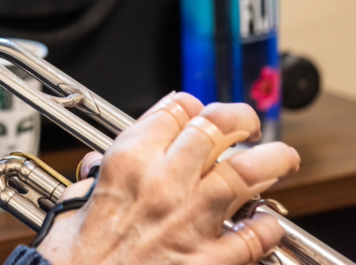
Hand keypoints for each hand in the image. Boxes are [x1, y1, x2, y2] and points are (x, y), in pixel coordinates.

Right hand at [36, 93, 300, 264]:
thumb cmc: (75, 258)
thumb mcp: (73, 203)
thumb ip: (94, 180)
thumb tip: (98, 169)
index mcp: (127, 162)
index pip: (175, 109)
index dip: (193, 106)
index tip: (199, 113)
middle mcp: (162, 183)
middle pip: (217, 128)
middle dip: (240, 120)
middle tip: (249, 126)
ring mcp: (188, 220)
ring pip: (246, 174)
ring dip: (271, 161)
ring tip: (282, 158)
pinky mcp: (206, 261)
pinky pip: (253, 235)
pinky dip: (268, 225)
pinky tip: (268, 221)